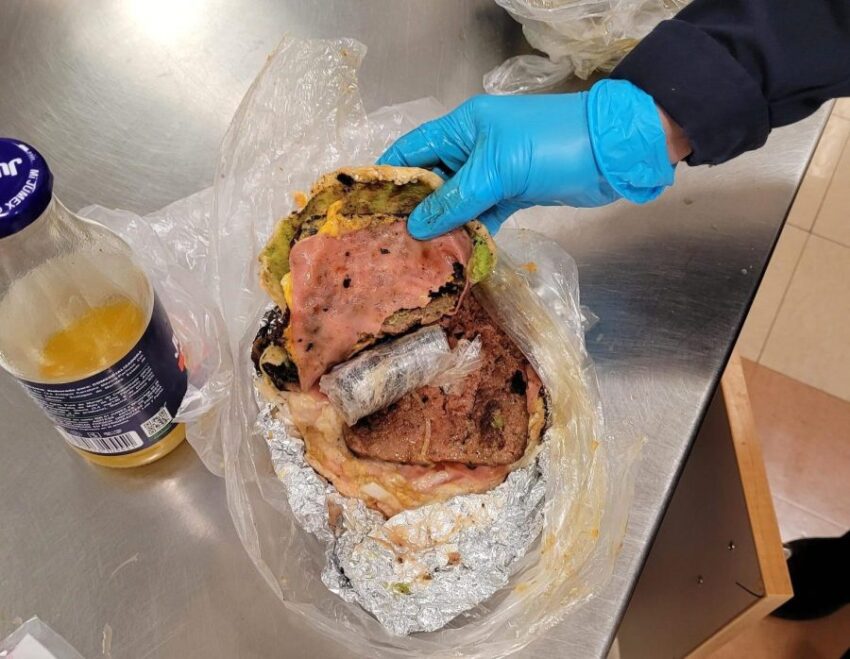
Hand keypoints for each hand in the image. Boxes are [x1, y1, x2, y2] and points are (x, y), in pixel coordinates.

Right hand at [378, 80, 677, 238]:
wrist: (612, 154)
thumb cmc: (552, 146)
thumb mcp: (498, 169)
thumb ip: (456, 199)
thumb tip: (415, 227)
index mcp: (461, 128)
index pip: (412, 150)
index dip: (389, 175)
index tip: (366, 207)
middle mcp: (471, 148)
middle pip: (431, 179)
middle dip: (413, 208)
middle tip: (389, 242)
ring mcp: (492, 173)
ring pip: (455, 201)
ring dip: (441, 225)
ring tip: (416, 256)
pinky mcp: (512, 194)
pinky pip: (481, 214)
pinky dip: (470, 232)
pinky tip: (455, 255)